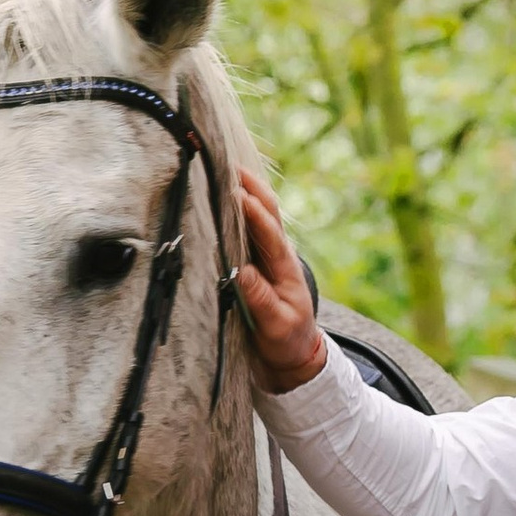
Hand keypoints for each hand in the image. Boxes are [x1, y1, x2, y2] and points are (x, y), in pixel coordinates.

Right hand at [232, 169, 329, 390]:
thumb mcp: (276, 326)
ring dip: (244, 191)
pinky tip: (221, 194)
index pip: (270, 235)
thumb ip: (260, 300)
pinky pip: (247, 228)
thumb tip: (239, 273)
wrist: (294, 353)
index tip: (238, 193)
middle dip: (251, 187)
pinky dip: (236, 208)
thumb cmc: (286, 340)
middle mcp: (278, 256)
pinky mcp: (257, 261)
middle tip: (229, 163)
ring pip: (258, 216)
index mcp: (285, 269)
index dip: (255, 213)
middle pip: (267, 213)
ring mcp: (268, 256)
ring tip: (223, 167)